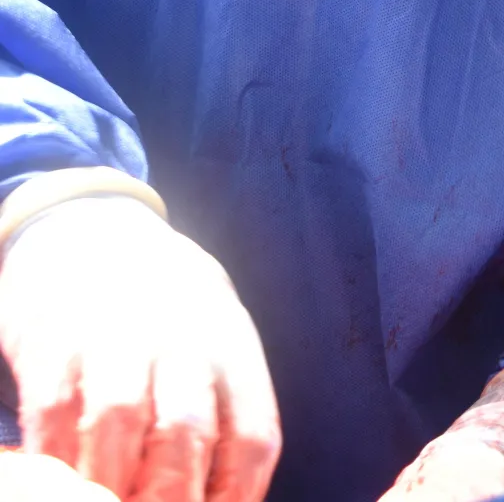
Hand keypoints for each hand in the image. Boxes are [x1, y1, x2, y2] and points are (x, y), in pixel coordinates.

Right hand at [0, 196, 280, 501]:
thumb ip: (228, 406)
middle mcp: (178, 333)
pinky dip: (55, 457)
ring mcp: (113, 332)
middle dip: (170, 499)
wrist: (87, 226)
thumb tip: (230, 494)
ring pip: (118, 422)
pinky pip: (55, 411)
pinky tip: (58, 479)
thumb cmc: (165, 302)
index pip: (251, 436)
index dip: (234, 497)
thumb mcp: (216, 334)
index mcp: (231, 342)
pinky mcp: (52, 338)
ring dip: (110, 485)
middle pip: (185, 434)